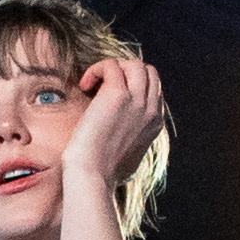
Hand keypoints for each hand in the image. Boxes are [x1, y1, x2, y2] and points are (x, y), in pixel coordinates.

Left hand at [60, 54, 168, 196]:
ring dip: (112, 67)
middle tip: (102, 84)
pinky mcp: (117, 95)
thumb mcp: (130, 156)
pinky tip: (84, 85)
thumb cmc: (103, 171)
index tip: (110, 94)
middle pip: (148, 72)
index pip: (154, 88)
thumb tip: (127, 137)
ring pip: (134, 64)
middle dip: (125, 71)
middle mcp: (150, 110)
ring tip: (93, 83)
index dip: (133, 84)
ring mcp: (137, 101)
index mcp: (155, 123)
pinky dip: (96, 69)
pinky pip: (111, 65)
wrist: (93, 175)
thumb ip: (134, 140)